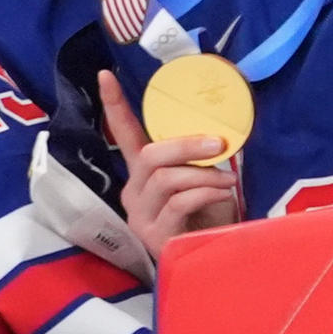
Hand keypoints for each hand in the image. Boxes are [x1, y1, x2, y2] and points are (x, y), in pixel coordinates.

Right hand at [101, 67, 241, 262]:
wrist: (212, 259)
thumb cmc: (209, 216)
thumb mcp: (203, 180)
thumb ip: (198, 159)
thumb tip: (217, 131)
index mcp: (143, 173)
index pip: (123, 134)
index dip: (114, 105)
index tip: (105, 75)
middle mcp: (134, 191)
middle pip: (149, 156)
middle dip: (186, 145)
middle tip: (219, 143)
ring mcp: (140, 214)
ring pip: (165, 179)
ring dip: (202, 173)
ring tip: (227, 179)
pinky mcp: (152, 235)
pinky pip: (178, 203)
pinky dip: (204, 193)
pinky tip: (221, 194)